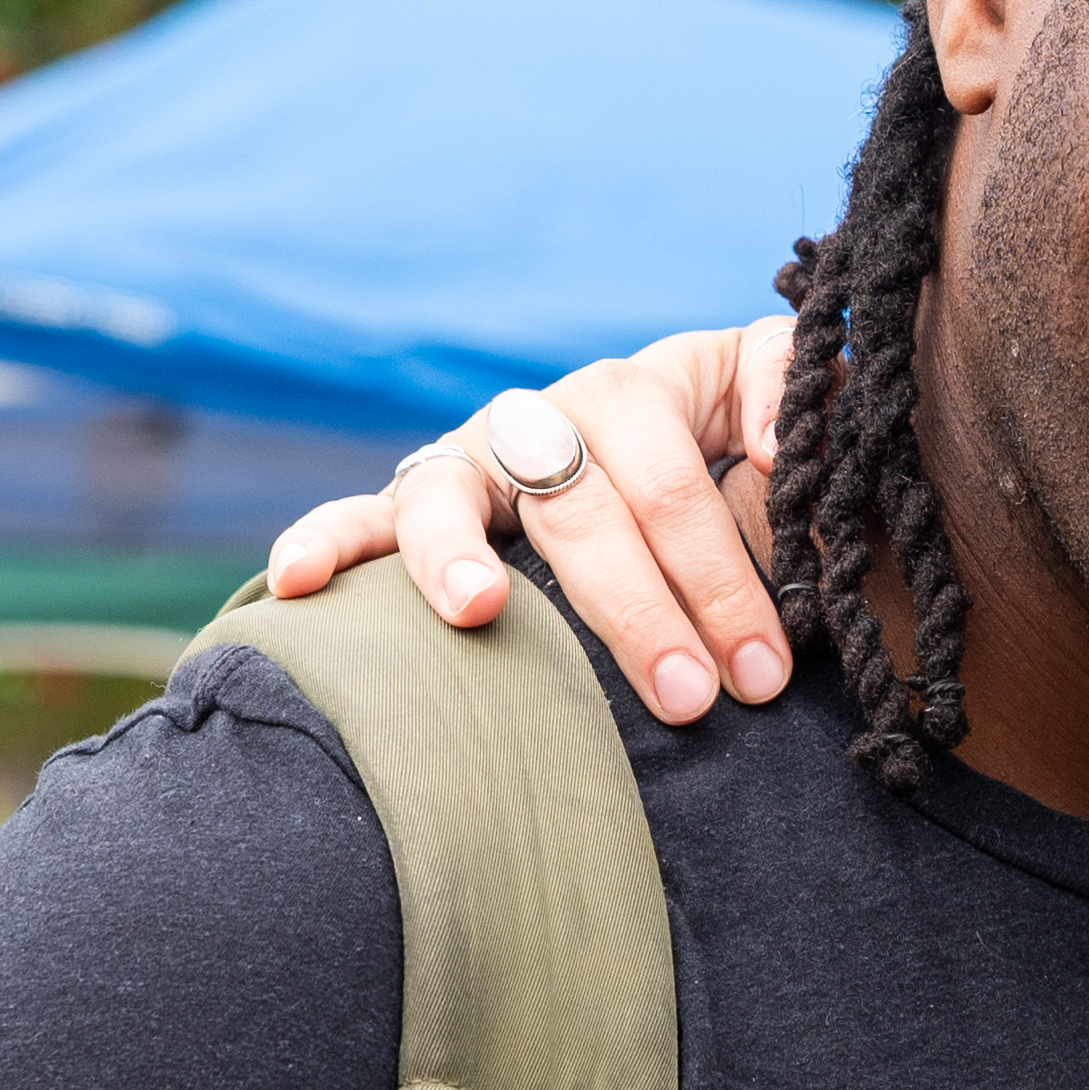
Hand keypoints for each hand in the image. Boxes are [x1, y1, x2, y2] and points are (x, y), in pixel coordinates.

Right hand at [260, 320, 797, 725]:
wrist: (680, 466)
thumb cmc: (747, 474)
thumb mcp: (790, 433)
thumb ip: (794, 414)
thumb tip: (776, 450)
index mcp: (655, 389)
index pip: (681, 481)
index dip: (723, 575)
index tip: (762, 666)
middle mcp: (560, 411)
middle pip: (585, 503)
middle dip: (639, 609)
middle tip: (690, 699)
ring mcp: (485, 450)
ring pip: (459, 494)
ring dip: (464, 557)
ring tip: (480, 610)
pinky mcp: (423, 494)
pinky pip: (361, 513)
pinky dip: (325, 541)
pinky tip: (294, 584)